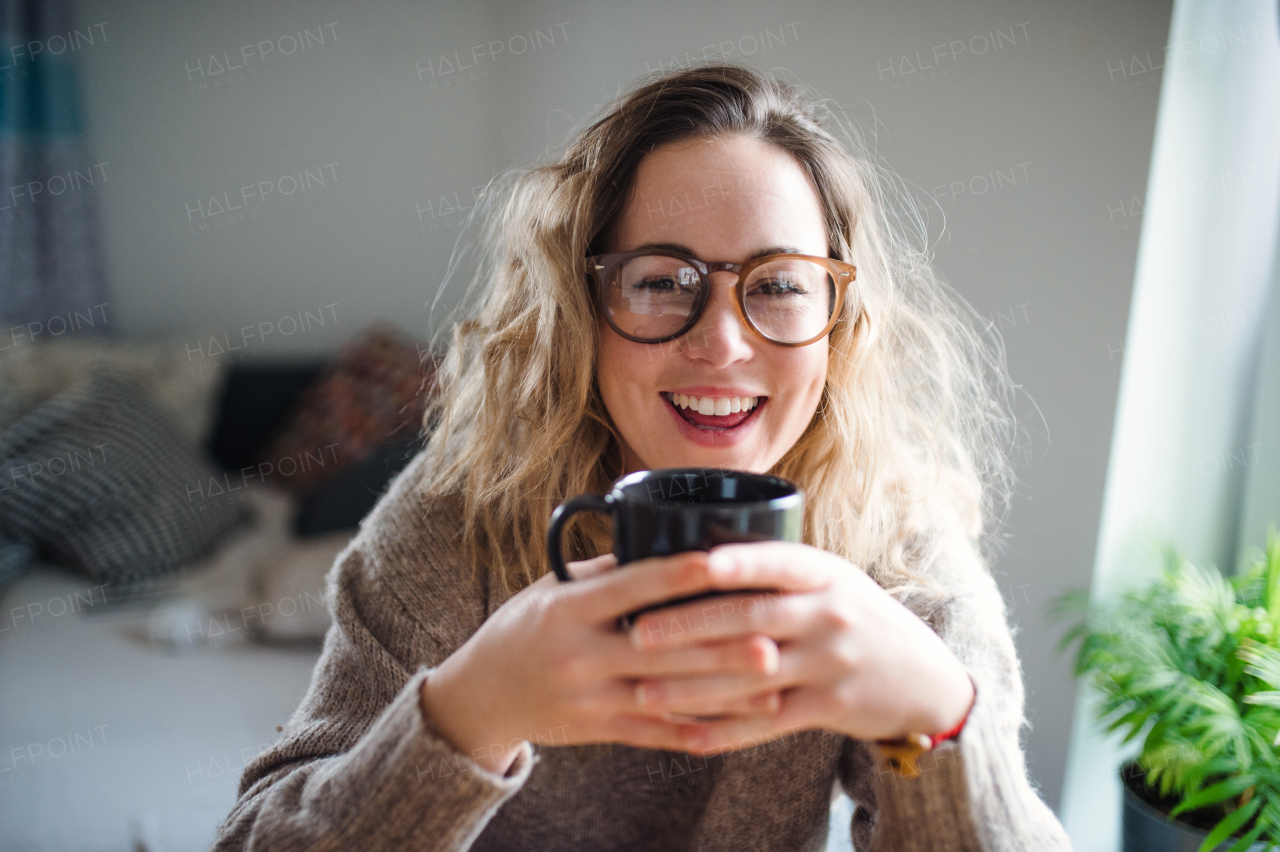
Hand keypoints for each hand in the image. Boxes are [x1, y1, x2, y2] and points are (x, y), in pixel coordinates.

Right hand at [419, 551, 781, 775]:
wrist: (481, 696)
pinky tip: (736, 724)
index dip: (675, 575)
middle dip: (720, 645)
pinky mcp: (596, 730)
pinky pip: (654, 733)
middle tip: (773, 637)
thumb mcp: (553, 591)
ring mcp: (588, 697)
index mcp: (567, 610)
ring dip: (724, 691)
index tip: (719, 562)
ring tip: (773, 681)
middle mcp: (578, 654)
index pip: (628, 587)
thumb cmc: (525, 628)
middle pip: (659, 649)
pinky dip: (696, 730)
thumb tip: (666, 543)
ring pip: (666, 695)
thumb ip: (606, 574)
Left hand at [624, 541, 974, 754]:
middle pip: (751, 619)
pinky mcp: (829, 708)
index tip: (688, 565)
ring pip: (750, 678)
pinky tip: (686, 735)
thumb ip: (777, 571)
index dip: (734, 563)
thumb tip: (694, 557)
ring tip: (643, 691)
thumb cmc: (855, 616)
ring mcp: (831, 663)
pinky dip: (725, 732)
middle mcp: (830, 615)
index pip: (775, 562)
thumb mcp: (831, 580)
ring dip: (692, 687)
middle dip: (689, 627)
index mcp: (825, 573)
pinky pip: (767, 722)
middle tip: (638, 634)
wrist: (923, 677)